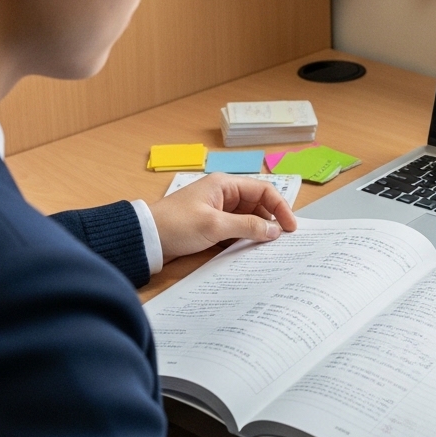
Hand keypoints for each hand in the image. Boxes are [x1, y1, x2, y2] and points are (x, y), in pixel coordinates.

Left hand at [148, 174, 296, 262]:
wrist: (145, 239)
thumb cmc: (176, 225)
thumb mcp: (214, 225)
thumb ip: (247, 226)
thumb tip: (274, 230)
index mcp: (225, 185)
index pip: (263, 191)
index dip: (280, 207)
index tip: (291, 227)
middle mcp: (224, 195)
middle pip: (258, 205)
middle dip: (271, 221)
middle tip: (283, 241)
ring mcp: (218, 211)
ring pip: (248, 219)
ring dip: (258, 231)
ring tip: (269, 248)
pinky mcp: (211, 226)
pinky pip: (236, 230)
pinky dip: (245, 239)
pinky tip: (251, 251)